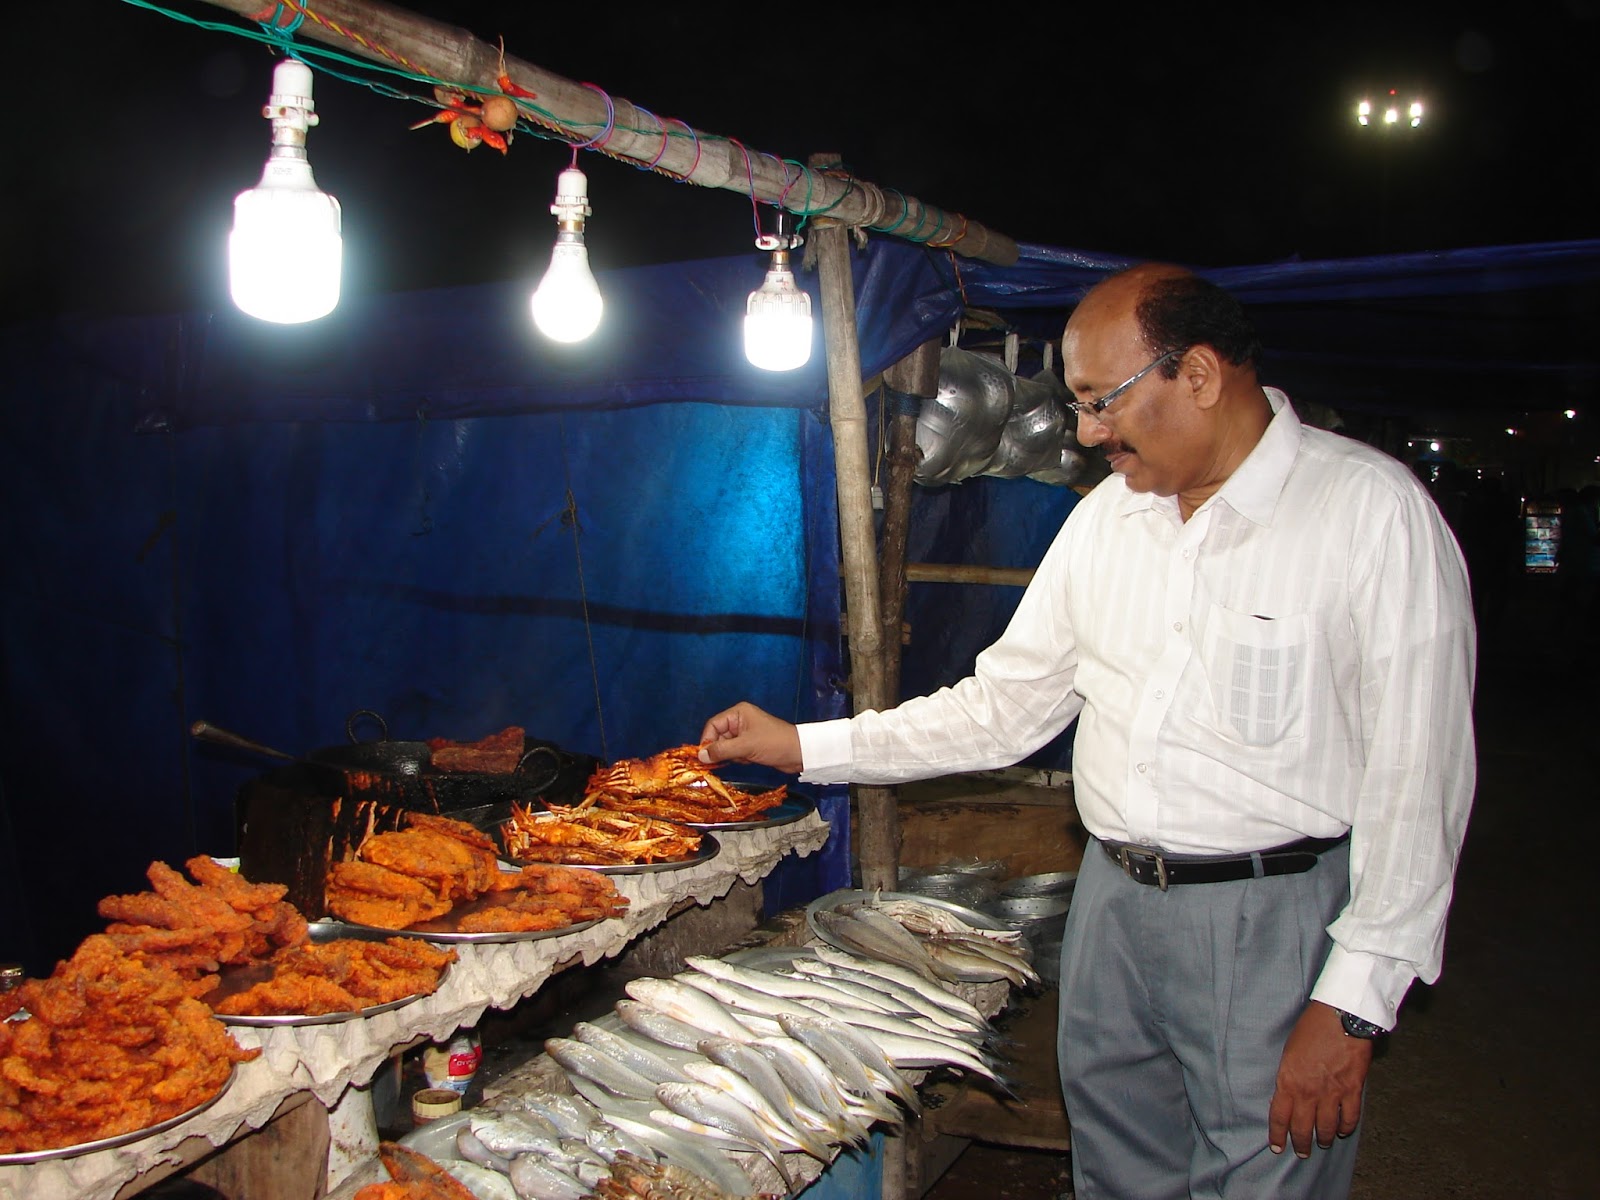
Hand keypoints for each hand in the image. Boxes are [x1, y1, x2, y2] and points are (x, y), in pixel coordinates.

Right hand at [698, 702, 802, 773]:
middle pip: (718, 736)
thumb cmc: (774, 743)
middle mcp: (740, 720)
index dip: (707, 740)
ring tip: (746, 756)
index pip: (713, 725)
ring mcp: (745, 733)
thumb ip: (721, 750)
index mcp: (738, 713)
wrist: (798, 753)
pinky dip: (740, 758)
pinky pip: (736, 752)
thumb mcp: (745, 747)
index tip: (704, 756)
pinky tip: (751, 759)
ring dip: (733, 755)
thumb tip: (700, 755)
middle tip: (730, 758)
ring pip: (726, 746)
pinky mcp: (750, 744)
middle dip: (722, 749)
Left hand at [1267, 1000, 1373, 1158]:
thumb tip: (1288, 1094)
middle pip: (1302, 1128)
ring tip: (1322, 1143)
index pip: (1279, 1116)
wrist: (1340, 1017)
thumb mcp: (1289, 1052)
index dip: (1278, 1135)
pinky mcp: (1352, 1090)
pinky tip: (1342, 1130)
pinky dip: (1346, 1127)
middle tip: (1302, 1152)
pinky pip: (1349, 1118)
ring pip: (1326, 1127)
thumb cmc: (1311, 1028)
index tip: (1277, 1147)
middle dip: (1301, 1144)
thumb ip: (1289, 1076)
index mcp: (1288, 1081)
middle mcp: (1308, 1092)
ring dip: (1323, 1138)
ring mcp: (1331, 1093)